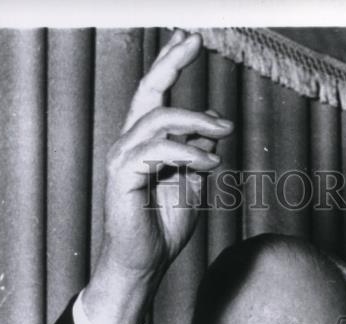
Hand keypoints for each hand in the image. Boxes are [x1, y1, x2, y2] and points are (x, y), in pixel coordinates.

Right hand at [82, 30, 233, 323]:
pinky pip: (156, 150)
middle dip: (170, 63)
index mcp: (144, 142)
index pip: (154, 94)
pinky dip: (187, 153)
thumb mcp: (193, 183)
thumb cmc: (164, 228)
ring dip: (197, 124)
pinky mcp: (122, 176)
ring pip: (159, 120)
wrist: (145, 263)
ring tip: (223, 136)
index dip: (170, 63)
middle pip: (148, 92)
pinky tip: (209, 163)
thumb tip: (213, 122)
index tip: (189, 39)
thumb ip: (200, 152)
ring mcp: (123, 158)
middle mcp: (129, 144)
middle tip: (195, 43)